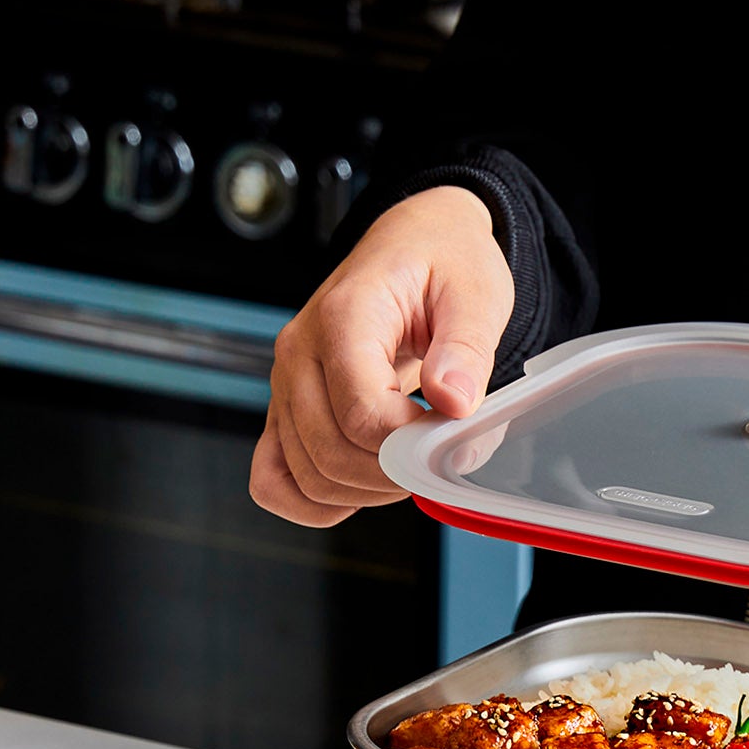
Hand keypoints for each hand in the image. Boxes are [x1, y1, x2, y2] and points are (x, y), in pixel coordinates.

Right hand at [249, 186, 513, 526]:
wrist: (414, 246)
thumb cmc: (442, 264)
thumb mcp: (474, 292)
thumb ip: (465, 349)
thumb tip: (453, 402)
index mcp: (343, 317)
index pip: (363, 415)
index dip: (411, 444)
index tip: (448, 431)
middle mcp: (300, 353)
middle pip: (330, 455)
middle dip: (393, 475)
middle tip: (434, 455)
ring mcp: (286, 385)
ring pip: (306, 477)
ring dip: (365, 492)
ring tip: (407, 463)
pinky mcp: (286, 411)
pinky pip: (274, 481)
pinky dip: (316, 502)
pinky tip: (362, 489)